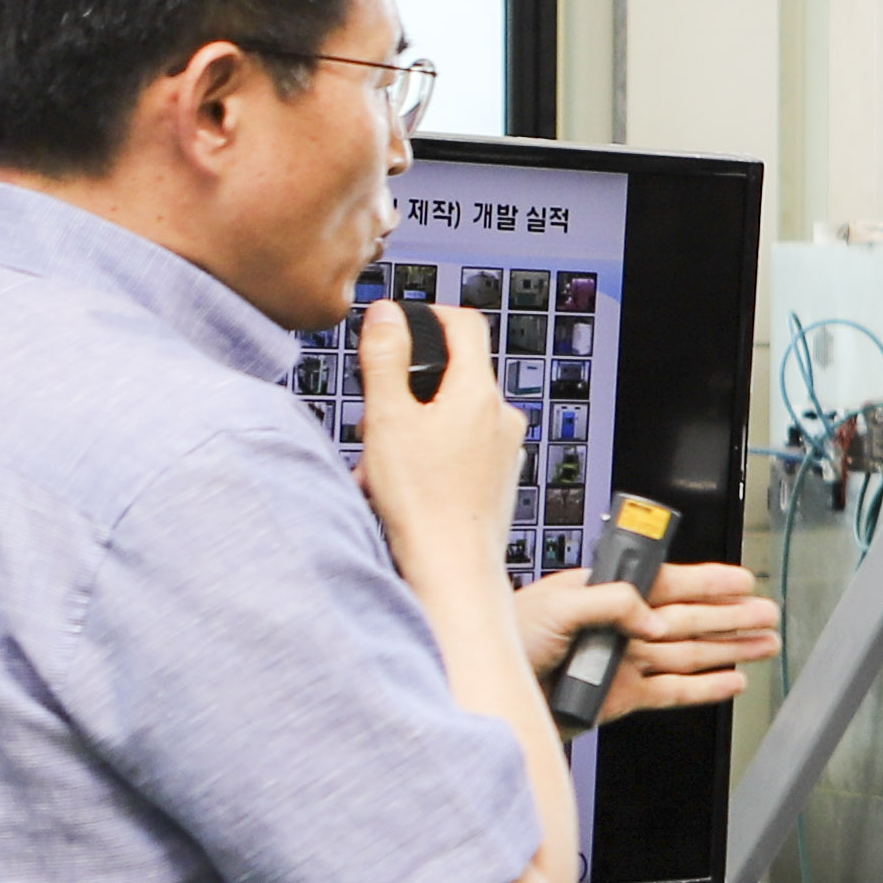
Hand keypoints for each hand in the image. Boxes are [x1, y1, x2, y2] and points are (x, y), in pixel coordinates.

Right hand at [350, 302, 524, 591]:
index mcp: (479, 394)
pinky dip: (432, 450)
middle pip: (456, 373)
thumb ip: (385, 359)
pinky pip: (464, 446)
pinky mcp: (498, 477)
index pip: (466, 324)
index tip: (401, 324)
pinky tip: (404, 478)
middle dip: (411, 384)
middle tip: (377, 411)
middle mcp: (501, 417)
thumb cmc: (423, 503)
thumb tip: (386, 315)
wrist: (451, 567)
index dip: (431, 315)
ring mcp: (505, 449)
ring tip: (383, 455)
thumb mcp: (387, 418)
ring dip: (416, 422)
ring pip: (456, 413)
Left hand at [514, 557, 783, 715]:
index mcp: (605, 593)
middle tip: (767, 614)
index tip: (742, 579)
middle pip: (690, 619)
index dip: (708, 581)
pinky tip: (730, 682)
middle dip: (732, 616)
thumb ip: (610, 603)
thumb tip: (653, 617)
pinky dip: (703, 688)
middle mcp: (620, 626)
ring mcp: (624, 662)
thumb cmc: (506, 637)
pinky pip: (672, 691)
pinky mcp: (622, 697)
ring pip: (690, 654)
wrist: (488, 690)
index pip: (668, 583)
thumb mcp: (555, 605)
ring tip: (763, 645)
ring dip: (728, 650)